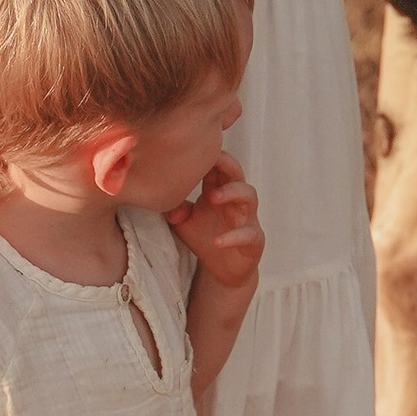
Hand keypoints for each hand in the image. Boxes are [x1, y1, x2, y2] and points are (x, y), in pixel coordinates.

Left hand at [168, 153, 263, 296]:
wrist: (221, 269)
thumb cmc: (204, 236)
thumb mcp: (182, 221)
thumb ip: (172, 206)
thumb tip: (162, 196)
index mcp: (218, 190)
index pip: (216, 166)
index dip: (208, 156)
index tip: (191, 146)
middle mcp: (235, 200)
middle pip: (236, 173)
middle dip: (225, 164)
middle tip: (209, 160)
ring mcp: (247, 218)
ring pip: (249, 196)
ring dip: (232, 192)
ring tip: (212, 197)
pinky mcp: (254, 240)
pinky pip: (248, 234)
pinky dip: (233, 237)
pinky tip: (217, 242)